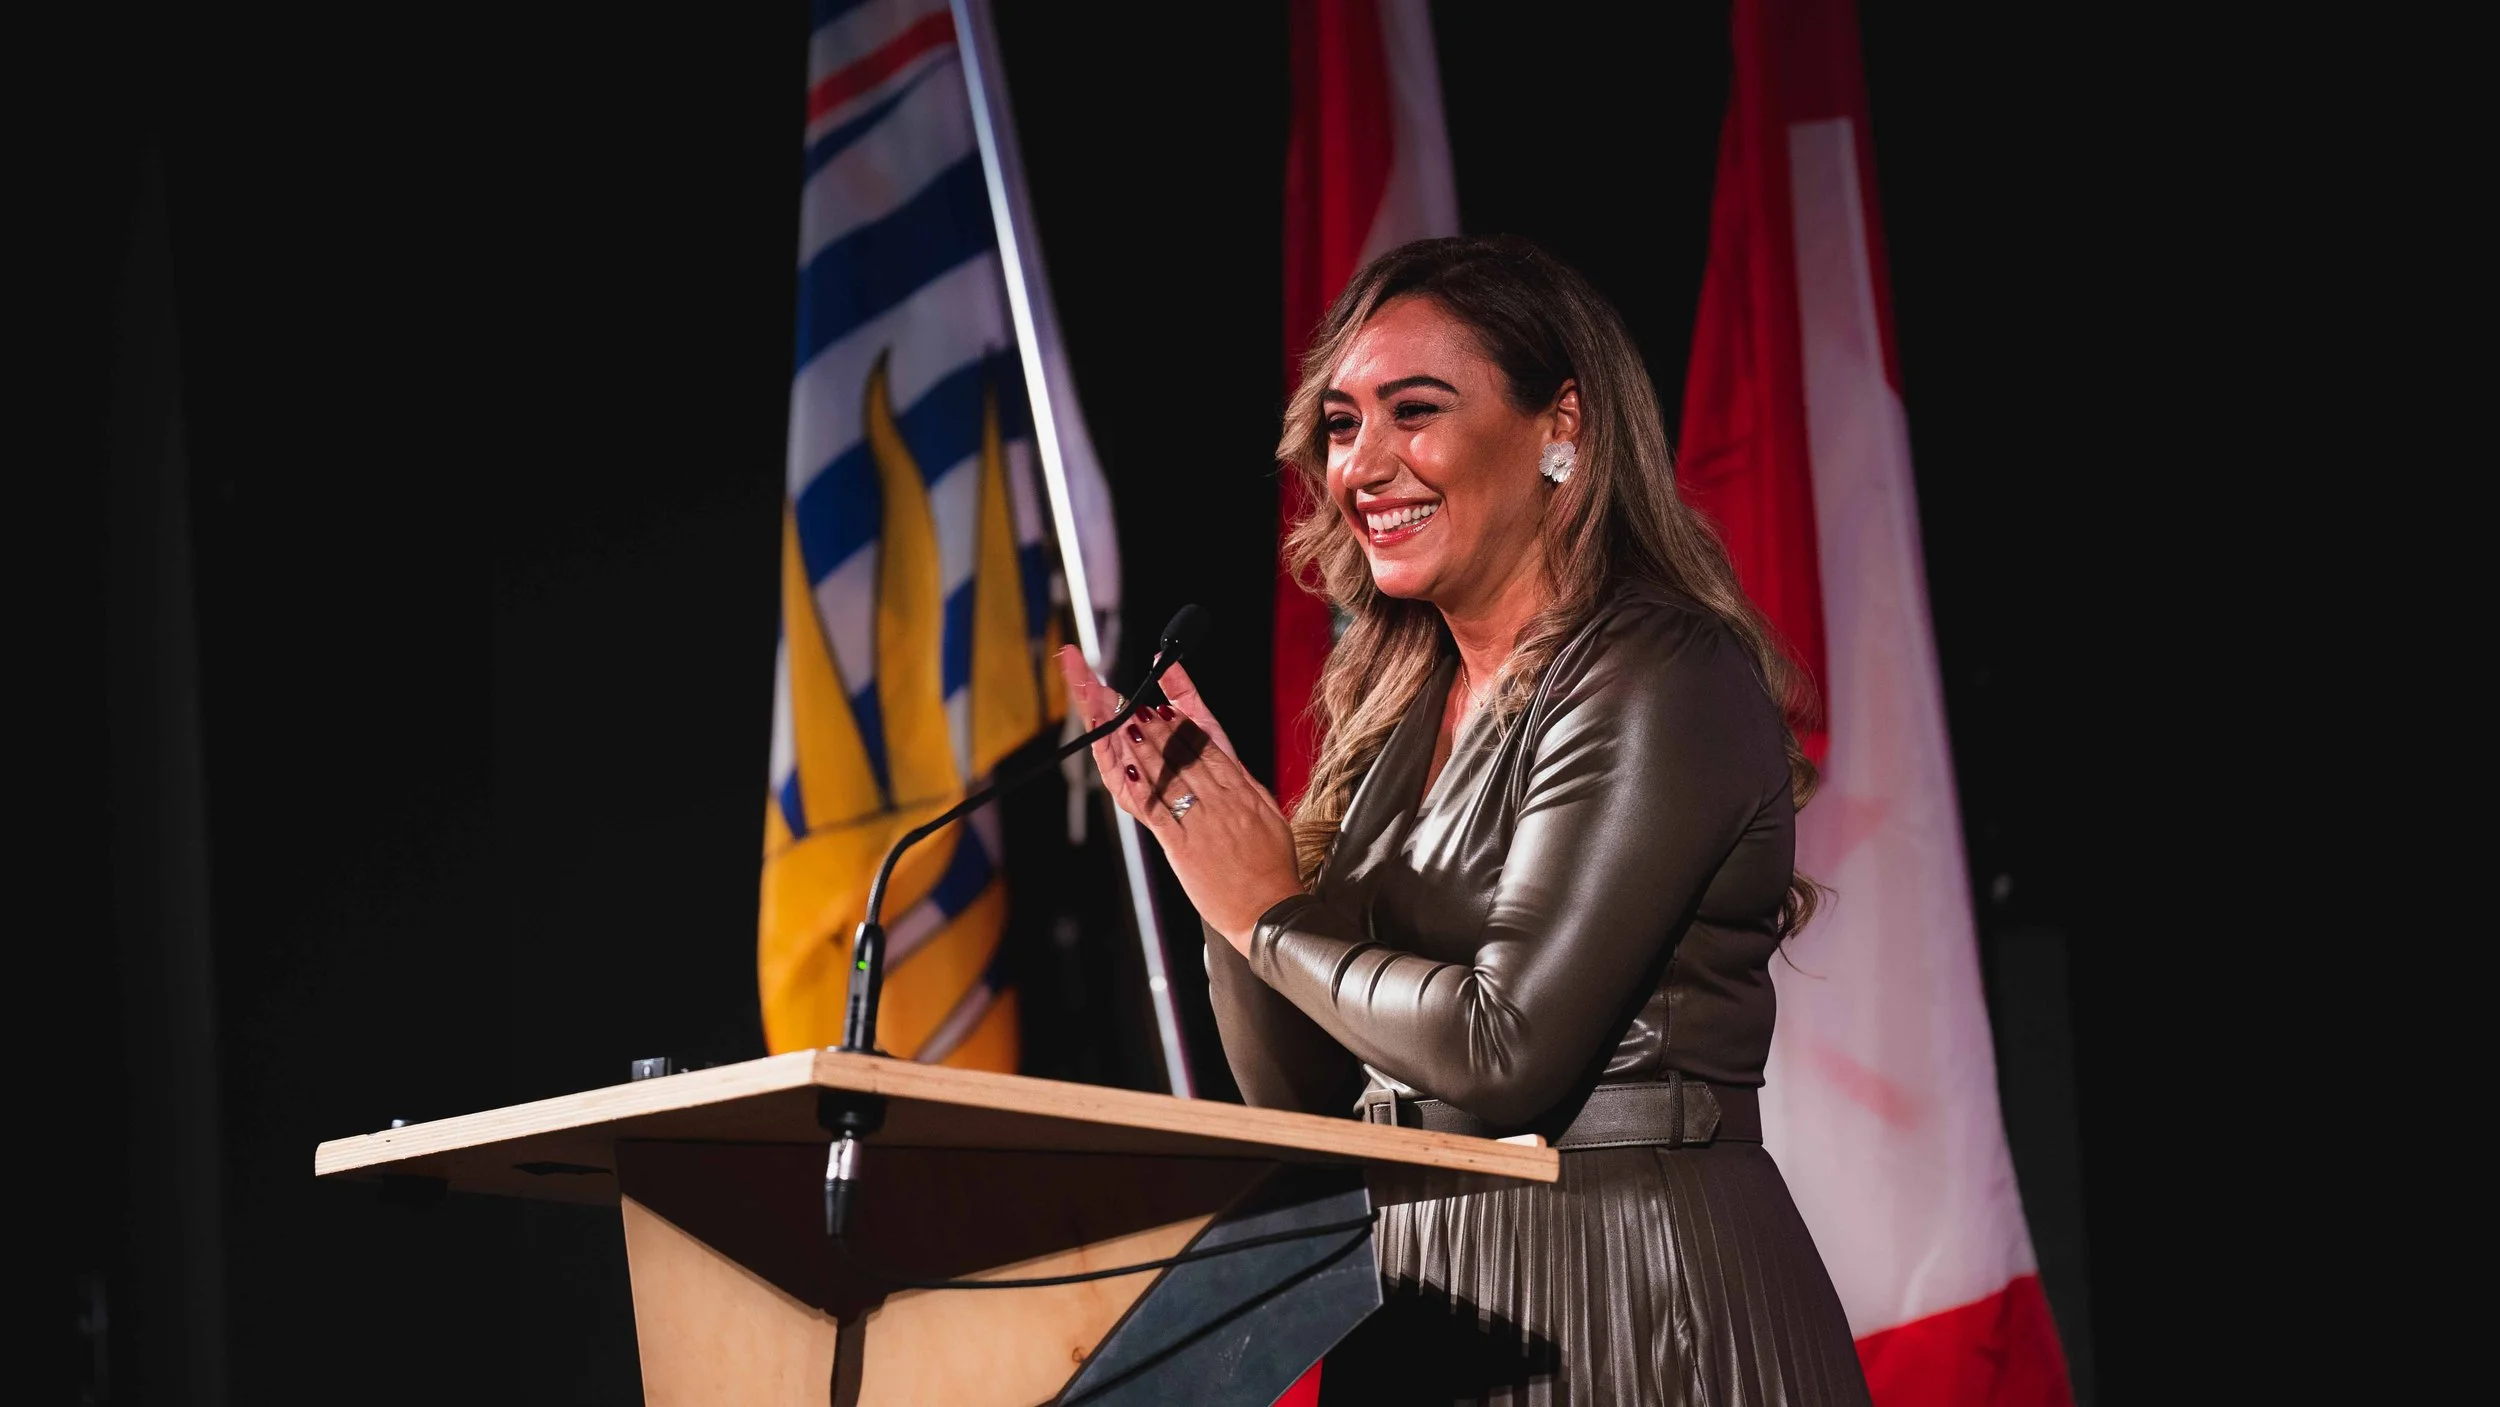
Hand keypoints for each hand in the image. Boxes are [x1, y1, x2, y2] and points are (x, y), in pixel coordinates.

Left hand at [1057, 647, 1301, 953]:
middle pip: (1180, 745)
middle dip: (1149, 718)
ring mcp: (1202, 816)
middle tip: (1121, 696)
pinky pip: (1156, 808)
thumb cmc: (1271, 867)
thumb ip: (1241, 786)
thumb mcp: (1267, 814)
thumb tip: (1223, 761)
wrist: (1271, 909)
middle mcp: (1221, 793)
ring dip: (1139, 739)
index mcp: (1241, 784)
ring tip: (1116, 714)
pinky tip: (1124, 761)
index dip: (1182, 704)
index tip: (1163, 684)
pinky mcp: (1183, 843)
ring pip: (1165, 768)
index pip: (1207, 734)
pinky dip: (1138, 783)